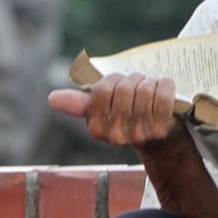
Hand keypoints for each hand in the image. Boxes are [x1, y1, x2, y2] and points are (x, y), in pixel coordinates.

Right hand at [48, 73, 181, 150]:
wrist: (160, 138)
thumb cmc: (129, 115)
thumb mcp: (103, 109)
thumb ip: (79, 102)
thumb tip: (52, 98)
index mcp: (96, 129)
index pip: (101, 90)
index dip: (113, 80)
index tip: (119, 83)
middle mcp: (115, 136)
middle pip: (124, 88)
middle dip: (133, 79)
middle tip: (139, 84)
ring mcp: (139, 135)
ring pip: (143, 90)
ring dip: (150, 82)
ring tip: (150, 89)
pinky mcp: (161, 131)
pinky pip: (162, 95)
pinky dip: (165, 85)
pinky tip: (164, 90)